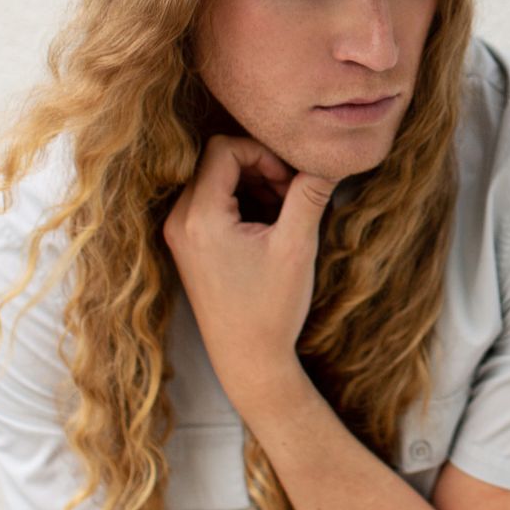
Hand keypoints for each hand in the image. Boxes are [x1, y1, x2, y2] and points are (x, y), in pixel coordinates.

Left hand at [161, 134, 337, 411]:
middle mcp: (180, 221)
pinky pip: (211, 204)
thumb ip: (310, 195)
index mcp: (199, 217)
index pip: (224, 149)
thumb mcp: (296, 246)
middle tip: (291, 198)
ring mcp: (180, 235)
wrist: (248, 361)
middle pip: (218, 162)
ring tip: (284, 214)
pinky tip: (268, 229)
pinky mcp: (187, 247)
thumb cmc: (270, 308)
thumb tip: (330, 158)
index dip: (263, 154)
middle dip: (260, 170)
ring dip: (253, 187)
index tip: (289, 182)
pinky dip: (242, 205)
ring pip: (216, 181)